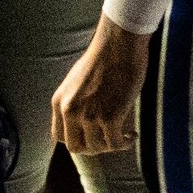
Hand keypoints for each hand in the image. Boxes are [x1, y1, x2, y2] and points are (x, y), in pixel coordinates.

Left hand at [53, 21, 148, 155]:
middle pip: (76, 147)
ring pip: (97, 148)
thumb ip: (76, 100)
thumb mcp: (78, 81)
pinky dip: (124, 143)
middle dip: (93, 148)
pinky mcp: (109, 117)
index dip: (77, 140)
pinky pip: (115, 143)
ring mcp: (89, 116)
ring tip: (124, 136)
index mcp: (60, 102)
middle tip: (108, 140)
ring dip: (111, 146)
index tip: (91, 137)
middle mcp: (70, 111)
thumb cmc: (105, 56)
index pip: (59, 136)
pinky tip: (132, 135)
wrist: (119, 44)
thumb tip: (87, 118)